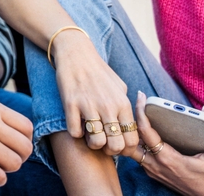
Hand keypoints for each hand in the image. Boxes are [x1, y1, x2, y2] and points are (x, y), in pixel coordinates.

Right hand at [52, 30, 139, 156]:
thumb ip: (128, 105)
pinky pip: (75, 132)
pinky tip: (75, 124)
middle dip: (109, 149)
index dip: (124, 148)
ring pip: (96, 142)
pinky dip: (75, 133)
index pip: (132, 139)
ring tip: (89, 134)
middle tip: (102, 141)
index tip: (116, 142)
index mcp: (123, 103)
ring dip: (91, 143)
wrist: (76, 53)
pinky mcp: (71, 104)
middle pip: (116, 145)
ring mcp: (89, 105)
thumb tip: (130, 123)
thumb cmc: (98, 70)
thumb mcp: (120, 86)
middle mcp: (108, 106)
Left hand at [119, 92, 203, 195]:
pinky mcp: (155, 174)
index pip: (145, 131)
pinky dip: (139, 142)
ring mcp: (154, 172)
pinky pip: (140, 156)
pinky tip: (146, 130)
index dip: (140, 111)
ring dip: (133, 132)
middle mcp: (157, 166)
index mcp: (169, 159)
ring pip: (133, 149)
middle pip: (132, 139)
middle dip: (131, 120)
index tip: (141, 96)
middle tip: (138, 104)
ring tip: (141, 115)